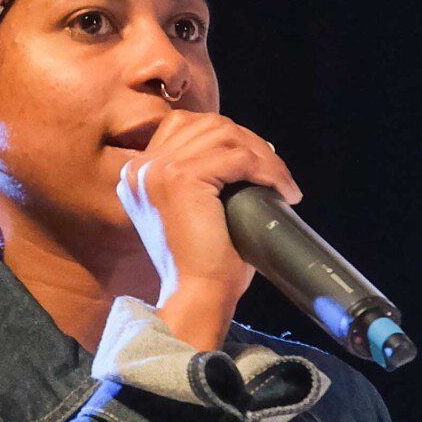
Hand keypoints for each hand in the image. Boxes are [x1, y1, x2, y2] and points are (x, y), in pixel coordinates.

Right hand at [113, 110, 301, 351]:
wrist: (197, 296)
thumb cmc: (204, 264)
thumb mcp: (198, 211)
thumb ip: (206, 178)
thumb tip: (251, 152)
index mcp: (139, 174)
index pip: (187, 128)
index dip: (228, 137)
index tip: (258, 160)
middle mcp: (141, 168)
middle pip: (207, 125)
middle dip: (250, 144)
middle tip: (276, 173)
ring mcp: (157, 170)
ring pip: (225, 135)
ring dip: (263, 157)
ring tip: (282, 184)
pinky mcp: (181, 177)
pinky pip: (238, 156)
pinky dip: (268, 170)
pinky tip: (283, 191)